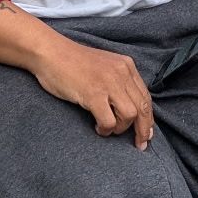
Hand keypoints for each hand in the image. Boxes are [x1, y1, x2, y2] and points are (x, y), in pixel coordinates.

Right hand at [32, 34, 154, 147]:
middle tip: (140, 145)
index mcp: (126, 66)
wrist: (49, 52)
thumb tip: (128, 106)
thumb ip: (118, 81)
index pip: (145, 96)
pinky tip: (97, 128)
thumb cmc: (72, 62)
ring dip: (120, 128)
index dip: (148, 118)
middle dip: (143, 129)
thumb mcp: (104, 66)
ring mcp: (108, 83)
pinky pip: (109, 121)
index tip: (146, 132)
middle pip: (142, 108)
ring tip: (107, 129)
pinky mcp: (93, 94)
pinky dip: (105, 129)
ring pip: (130, 116)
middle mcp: (121, 73)